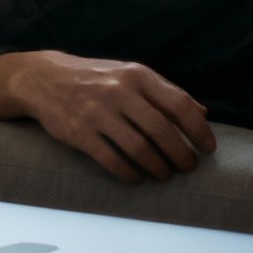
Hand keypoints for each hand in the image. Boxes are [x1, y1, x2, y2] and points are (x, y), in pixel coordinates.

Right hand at [0, 51, 216, 181]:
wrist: (43, 79)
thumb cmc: (96, 78)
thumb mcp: (130, 75)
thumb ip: (165, 93)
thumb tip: (203, 113)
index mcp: (137, 75)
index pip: (179, 104)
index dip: (199, 130)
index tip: (208, 148)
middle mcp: (119, 92)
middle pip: (162, 131)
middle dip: (181, 154)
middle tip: (188, 167)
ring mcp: (98, 113)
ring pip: (139, 149)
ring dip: (158, 167)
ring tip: (165, 174)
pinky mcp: (79, 133)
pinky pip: (112, 160)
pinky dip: (130, 174)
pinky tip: (138, 177)